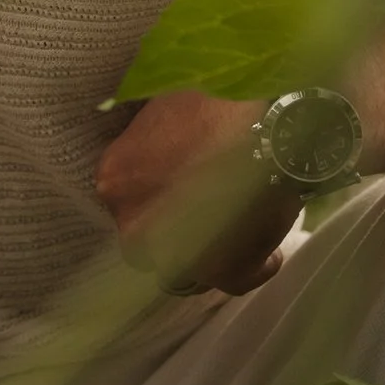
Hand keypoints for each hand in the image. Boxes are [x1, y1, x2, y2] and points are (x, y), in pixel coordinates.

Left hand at [93, 90, 301, 294]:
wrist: (269, 120)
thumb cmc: (215, 104)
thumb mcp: (163, 116)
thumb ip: (150, 152)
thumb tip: (165, 166)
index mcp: (114, 182)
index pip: (128, 204)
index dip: (156, 203)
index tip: (181, 196)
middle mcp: (134, 226)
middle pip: (150, 246)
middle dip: (177, 237)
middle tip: (209, 218)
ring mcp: (177, 256)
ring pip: (190, 271)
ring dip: (213, 257)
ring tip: (245, 233)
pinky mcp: (225, 273)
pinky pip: (237, 280)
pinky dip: (255, 265)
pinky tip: (270, 250)